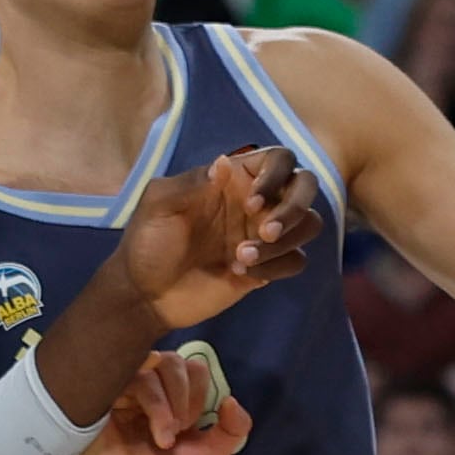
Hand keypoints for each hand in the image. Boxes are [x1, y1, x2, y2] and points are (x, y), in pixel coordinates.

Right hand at [66, 344, 254, 454]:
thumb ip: (234, 430)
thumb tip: (232, 400)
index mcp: (175, 394)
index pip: (196, 368)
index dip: (200, 392)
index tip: (192, 426)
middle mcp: (152, 385)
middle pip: (175, 362)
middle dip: (184, 397)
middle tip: (178, 430)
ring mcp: (127, 386)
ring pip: (155, 367)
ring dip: (166, 404)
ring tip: (163, 437)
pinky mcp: (108, 391)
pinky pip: (131, 376)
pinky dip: (150, 400)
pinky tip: (146, 424)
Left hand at [114, 145, 327, 327]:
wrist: (146, 295)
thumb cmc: (148, 242)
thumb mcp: (159, 205)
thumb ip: (192, 182)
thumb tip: (226, 162)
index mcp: (234, 179)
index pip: (279, 159)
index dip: (276, 176)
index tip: (250, 203)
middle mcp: (257, 202)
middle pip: (306, 186)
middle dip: (294, 207)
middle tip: (265, 232)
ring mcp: (264, 235)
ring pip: (308, 224)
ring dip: (285, 240)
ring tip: (242, 257)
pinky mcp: (268, 267)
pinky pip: (296, 260)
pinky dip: (277, 266)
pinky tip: (244, 274)